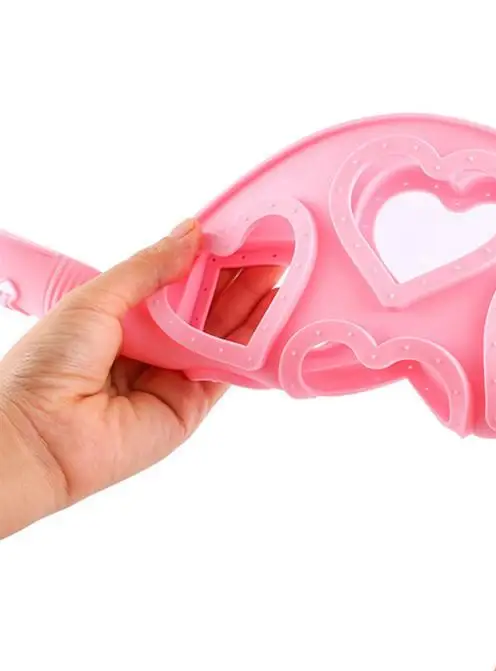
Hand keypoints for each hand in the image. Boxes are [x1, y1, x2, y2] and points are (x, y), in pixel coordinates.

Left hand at [0, 219, 279, 537]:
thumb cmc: (46, 365)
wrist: (35, 438)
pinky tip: (274, 319)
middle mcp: (156, 343)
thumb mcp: (97, 298)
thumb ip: (149, 268)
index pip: (182, 279)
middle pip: (209, 306)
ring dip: (254, 307)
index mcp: (129, 314)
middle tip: (276, 252)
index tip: (244, 235)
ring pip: (224, 336)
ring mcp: (176, 374)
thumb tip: (191, 232)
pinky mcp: (191, 405)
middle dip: (241, 278)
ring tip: (284, 276)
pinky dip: (252, 348)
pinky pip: (228, 372)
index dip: (213, 258)